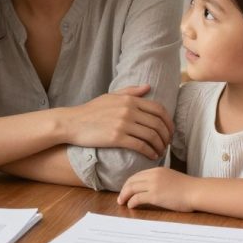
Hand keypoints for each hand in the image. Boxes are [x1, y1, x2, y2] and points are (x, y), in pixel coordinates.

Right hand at [58, 85, 173, 159]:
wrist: (72, 122)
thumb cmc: (91, 110)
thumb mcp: (111, 96)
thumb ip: (131, 91)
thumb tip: (148, 87)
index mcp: (129, 99)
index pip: (159, 109)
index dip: (168, 121)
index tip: (170, 131)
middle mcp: (128, 110)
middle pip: (157, 124)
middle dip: (166, 136)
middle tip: (167, 143)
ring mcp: (123, 124)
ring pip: (151, 136)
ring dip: (160, 146)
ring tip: (161, 151)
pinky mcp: (117, 138)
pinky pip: (140, 146)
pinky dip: (150, 152)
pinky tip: (152, 156)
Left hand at [117, 167, 195, 210]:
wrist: (197, 191)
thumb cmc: (188, 188)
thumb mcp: (171, 178)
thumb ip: (160, 180)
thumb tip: (151, 188)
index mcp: (157, 170)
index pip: (137, 175)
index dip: (129, 183)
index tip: (126, 190)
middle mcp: (153, 175)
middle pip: (131, 180)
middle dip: (124, 189)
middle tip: (121, 197)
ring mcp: (153, 185)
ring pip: (131, 188)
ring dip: (124, 195)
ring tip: (122, 202)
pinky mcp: (155, 195)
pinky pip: (137, 198)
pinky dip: (131, 202)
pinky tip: (131, 206)